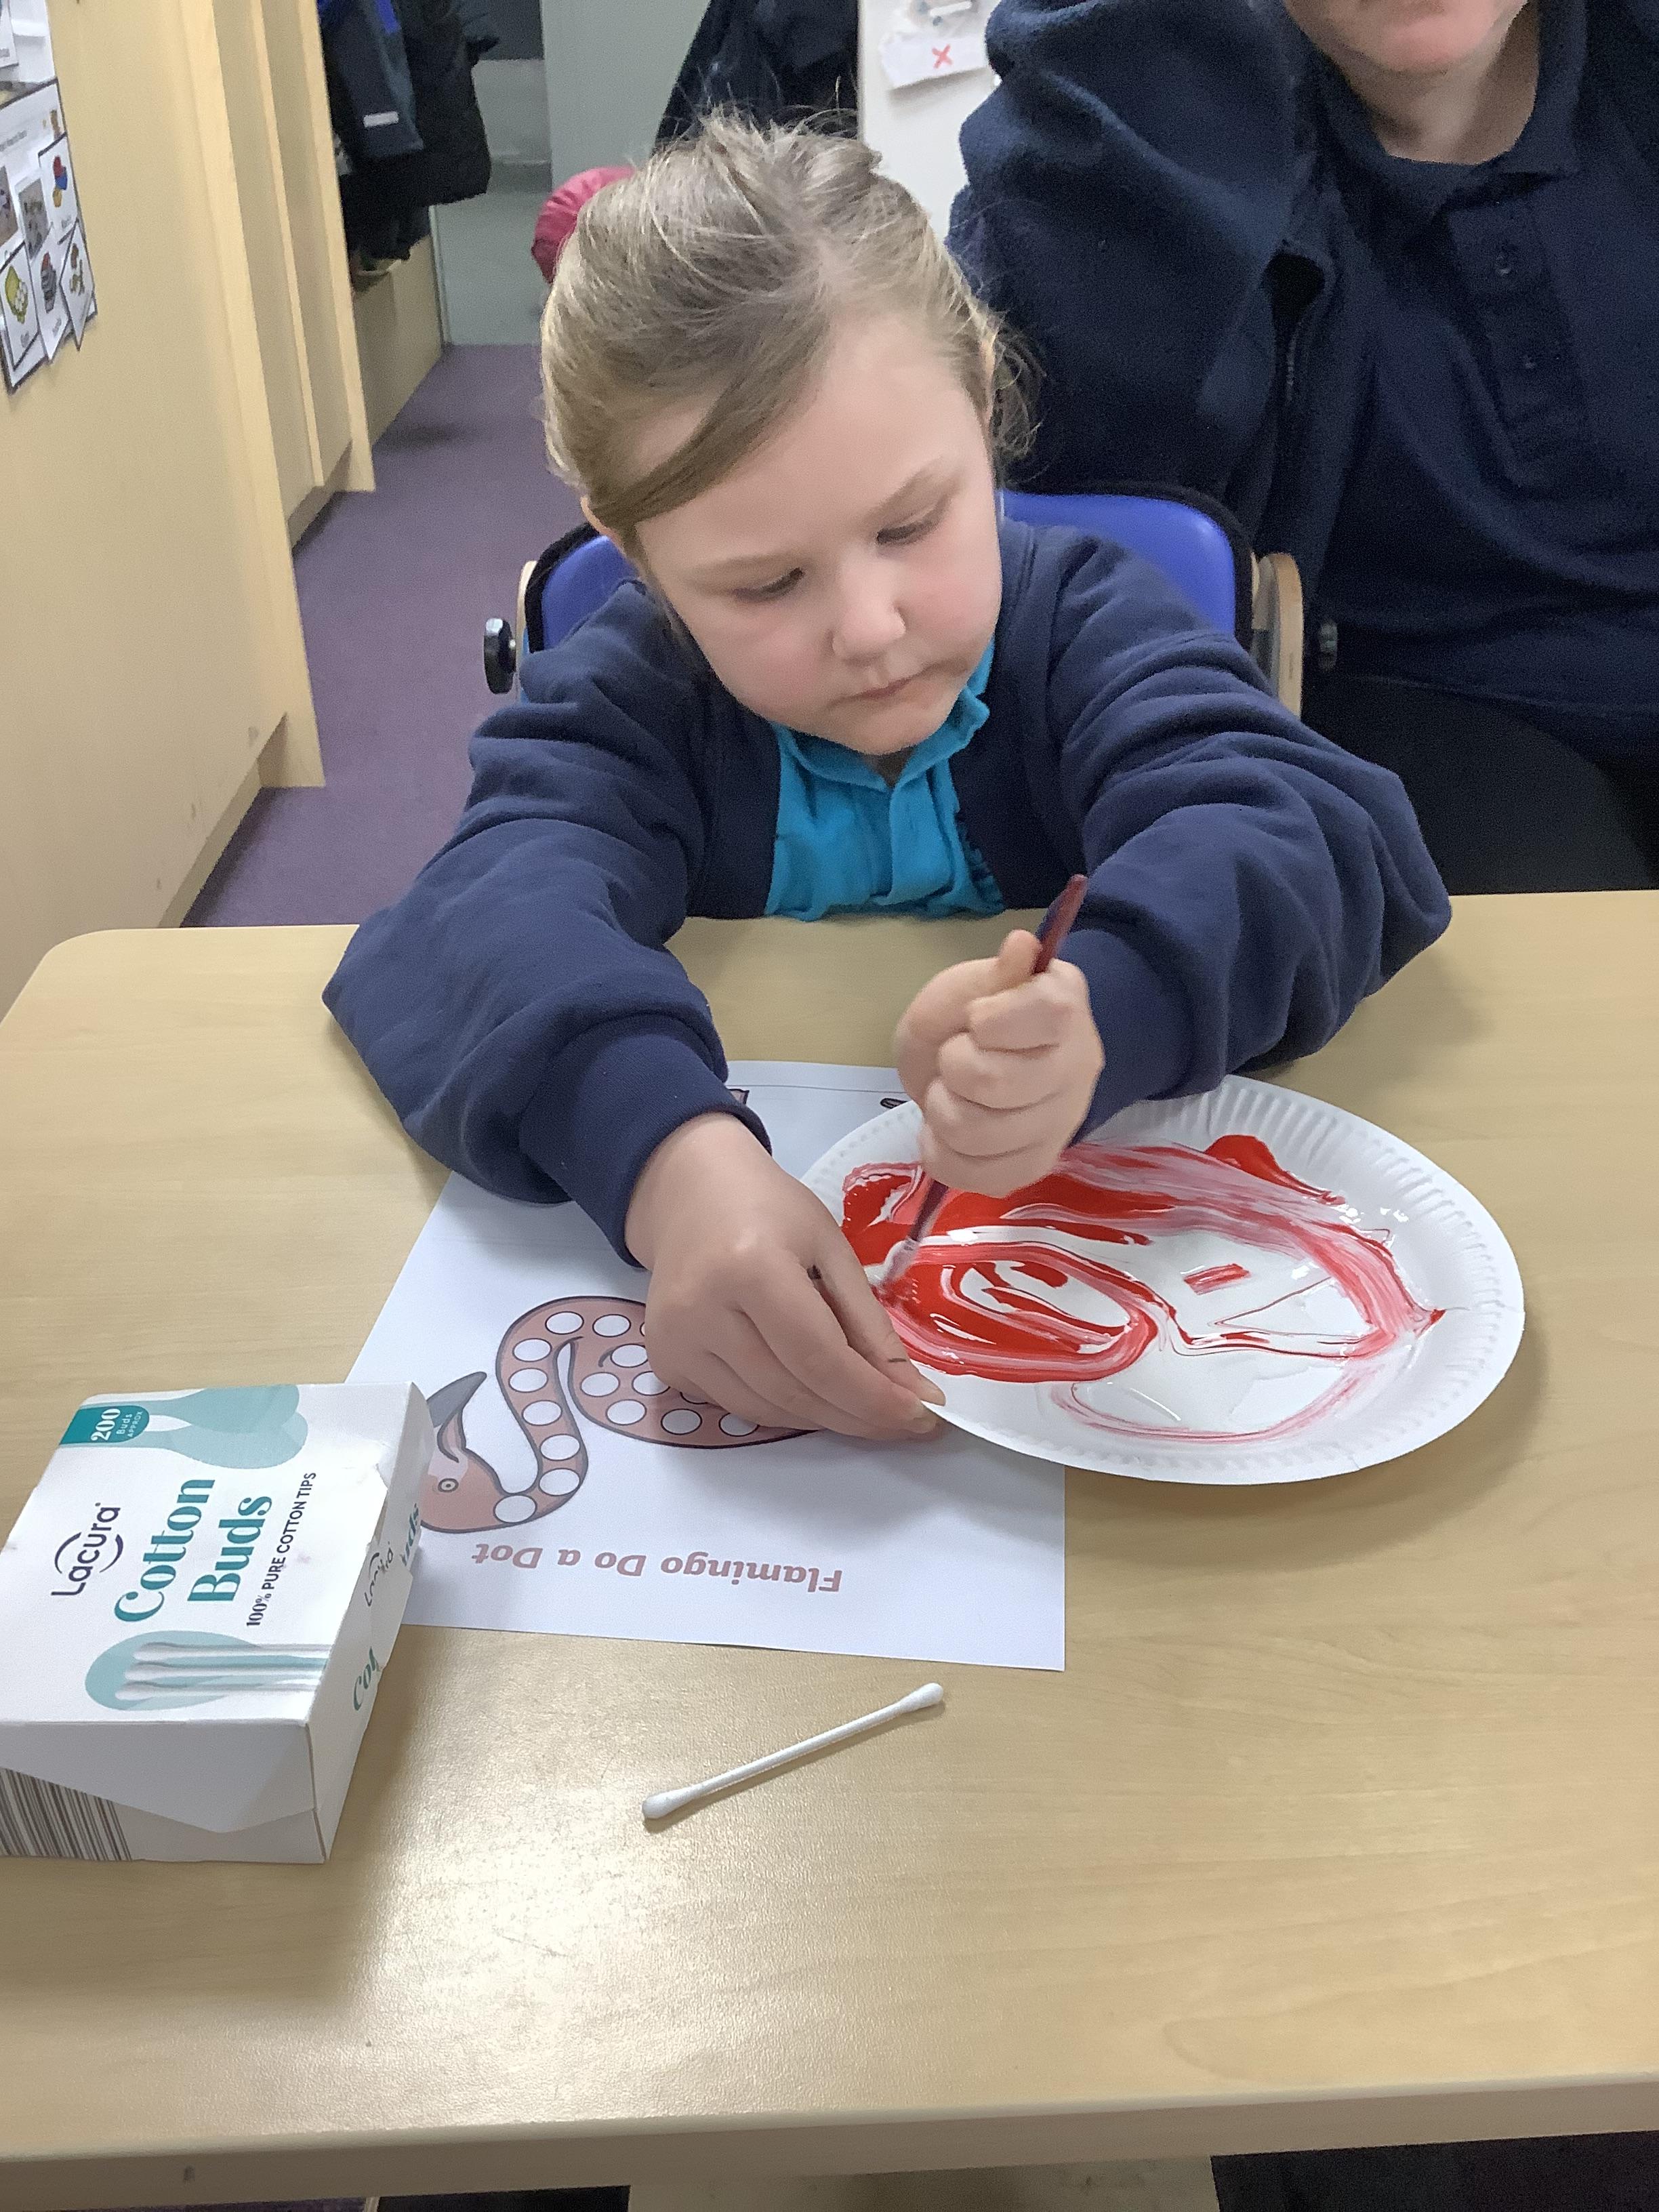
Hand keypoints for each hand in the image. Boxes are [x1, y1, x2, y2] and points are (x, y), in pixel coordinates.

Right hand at [624, 1114, 944, 1439]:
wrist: (689, 1191)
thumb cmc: (768, 1208)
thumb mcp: (831, 1246)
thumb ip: (868, 1321)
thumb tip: (910, 1391)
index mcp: (750, 1268)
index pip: (820, 1357)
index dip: (873, 1397)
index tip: (920, 1414)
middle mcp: (702, 1311)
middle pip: (794, 1392)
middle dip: (857, 1415)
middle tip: (903, 1420)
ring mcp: (675, 1341)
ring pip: (766, 1410)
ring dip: (824, 1418)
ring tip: (865, 1409)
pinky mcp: (665, 1360)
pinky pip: (737, 1405)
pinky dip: (783, 1408)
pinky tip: (812, 1391)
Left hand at [895, 927, 1103, 1196]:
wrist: (979, 1067)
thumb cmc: (971, 1020)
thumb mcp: (966, 988)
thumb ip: (988, 976)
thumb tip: (1020, 945)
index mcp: (1066, 1007)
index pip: (1048, 1014)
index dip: (992, 1020)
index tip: (977, 1019)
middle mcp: (1077, 1069)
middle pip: (997, 1082)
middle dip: (953, 1065)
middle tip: (955, 1057)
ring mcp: (1058, 1127)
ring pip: (975, 1132)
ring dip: (941, 1109)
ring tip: (950, 1094)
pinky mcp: (1032, 1169)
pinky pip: (970, 1174)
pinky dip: (940, 1151)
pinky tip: (948, 1130)